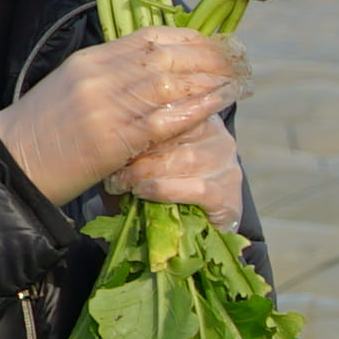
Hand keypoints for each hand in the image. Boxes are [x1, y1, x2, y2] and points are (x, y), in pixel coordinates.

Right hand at [0, 25, 246, 200]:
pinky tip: (217, 105)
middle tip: (236, 60)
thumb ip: (109, 76)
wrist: (12, 163)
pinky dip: (195, 109)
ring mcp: (106, 106)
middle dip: (206, 56)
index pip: (147, 37)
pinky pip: (163, 119)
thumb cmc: (44, 133)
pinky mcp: (113, 139)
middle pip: (164, 56)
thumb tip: (152, 71)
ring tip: (237, 81)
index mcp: (89, 60)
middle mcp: (100, 76)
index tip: (213, 42)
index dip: (187, 38)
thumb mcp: (72, 89)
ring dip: (209, 81)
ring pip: (169, 83)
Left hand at [105, 114, 244, 223]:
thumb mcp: (146, 155)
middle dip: (140, 151)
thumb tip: (110, 126)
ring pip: (188, 159)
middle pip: (180, 133)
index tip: (114, 133)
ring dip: (147, 172)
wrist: (191, 231)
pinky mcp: (228, 197)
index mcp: (201, 118)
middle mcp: (220, 138)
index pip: (174, 108)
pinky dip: (166, 189)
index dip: (143, 121)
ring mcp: (227, 167)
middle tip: (112, 168)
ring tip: (121, 183)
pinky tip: (143, 192)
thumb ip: (138, 137)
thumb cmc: (159, 186)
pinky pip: (198, 188)